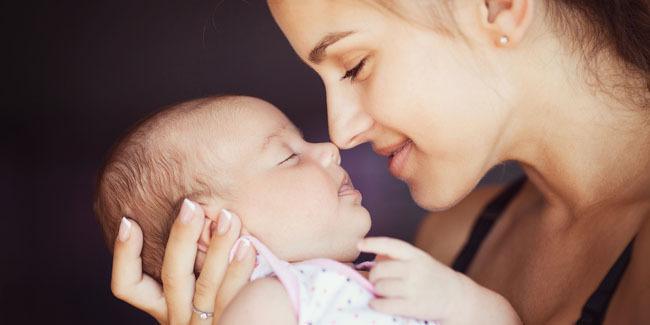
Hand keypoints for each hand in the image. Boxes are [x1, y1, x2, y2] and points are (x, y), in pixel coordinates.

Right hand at [110, 199, 256, 323]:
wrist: (256, 324)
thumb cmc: (225, 286)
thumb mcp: (199, 269)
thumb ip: (190, 244)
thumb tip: (181, 201)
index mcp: (164, 304)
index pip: (128, 286)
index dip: (125, 254)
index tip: (129, 221)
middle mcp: (178, 316)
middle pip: (172, 277)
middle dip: (181, 237)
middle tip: (191, 205)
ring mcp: (204, 323)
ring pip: (205, 287)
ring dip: (217, 248)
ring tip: (228, 217)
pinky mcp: (231, 323)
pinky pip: (234, 299)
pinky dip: (239, 270)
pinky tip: (249, 245)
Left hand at [359, 237, 520, 323]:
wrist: (456, 297)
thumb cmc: (431, 277)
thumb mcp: (419, 260)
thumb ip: (397, 257)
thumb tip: (374, 259)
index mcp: (415, 255)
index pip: (390, 244)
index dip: (373, 243)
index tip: (359, 243)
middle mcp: (415, 269)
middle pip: (379, 270)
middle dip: (374, 276)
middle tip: (377, 281)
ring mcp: (414, 288)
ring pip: (380, 288)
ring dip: (376, 291)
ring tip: (382, 292)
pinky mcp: (413, 306)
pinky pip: (384, 304)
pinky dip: (376, 304)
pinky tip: (377, 303)